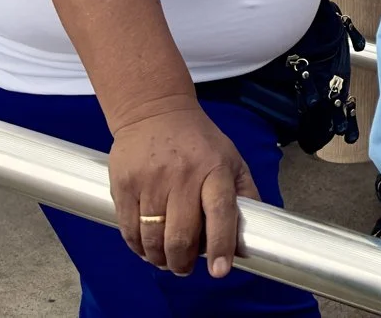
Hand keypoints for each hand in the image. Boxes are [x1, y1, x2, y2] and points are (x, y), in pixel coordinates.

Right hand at [109, 101, 255, 278]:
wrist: (154, 110)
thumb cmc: (198, 141)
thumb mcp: (231, 158)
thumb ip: (244, 193)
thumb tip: (255, 230)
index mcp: (215, 169)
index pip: (220, 213)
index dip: (220, 245)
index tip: (219, 270)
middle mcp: (183, 175)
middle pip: (181, 236)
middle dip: (183, 263)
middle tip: (184, 267)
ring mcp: (151, 180)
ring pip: (153, 238)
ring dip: (159, 259)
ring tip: (165, 259)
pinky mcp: (125, 184)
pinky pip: (129, 230)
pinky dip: (138, 247)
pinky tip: (146, 247)